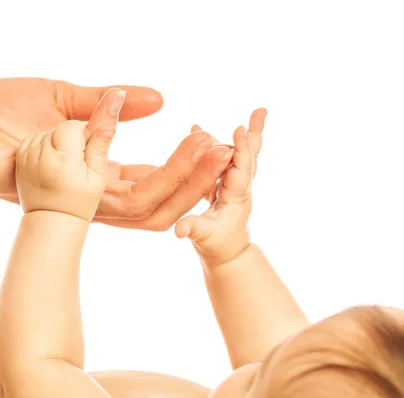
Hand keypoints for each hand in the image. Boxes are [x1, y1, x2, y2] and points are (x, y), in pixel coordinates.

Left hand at [0, 77, 239, 229]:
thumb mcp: (57, 97)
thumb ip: (104, 103)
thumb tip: (158, 98)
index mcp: (86, 170)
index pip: (147, 178)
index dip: (184, 166)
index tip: (214, 140)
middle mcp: (83, 191)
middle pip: (154, 199)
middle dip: (195, 178)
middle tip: (229, 149)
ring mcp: (68, 197)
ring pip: (140, 205)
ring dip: (182, 179)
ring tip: (212, 149)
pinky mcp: (51, 195)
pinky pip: (106, 197)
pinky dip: (146, 177)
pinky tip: (173, 152)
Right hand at [175, 109, 266, 267]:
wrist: (227, 253)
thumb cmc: (216, 246)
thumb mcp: (202, 238)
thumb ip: (192, 230)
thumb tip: (178, 230)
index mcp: (236, 197)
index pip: (240, 170)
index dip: (241, 150)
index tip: (238, 129)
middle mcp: (239, 187)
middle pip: (250, 156)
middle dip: (254, 135)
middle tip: (261, 111)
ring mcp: (234, 184)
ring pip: (239, 155)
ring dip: (243, 135)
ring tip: (256, 113)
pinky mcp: (224, 184)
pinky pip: (222, 160)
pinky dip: (214, 144)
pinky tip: (198, 129)